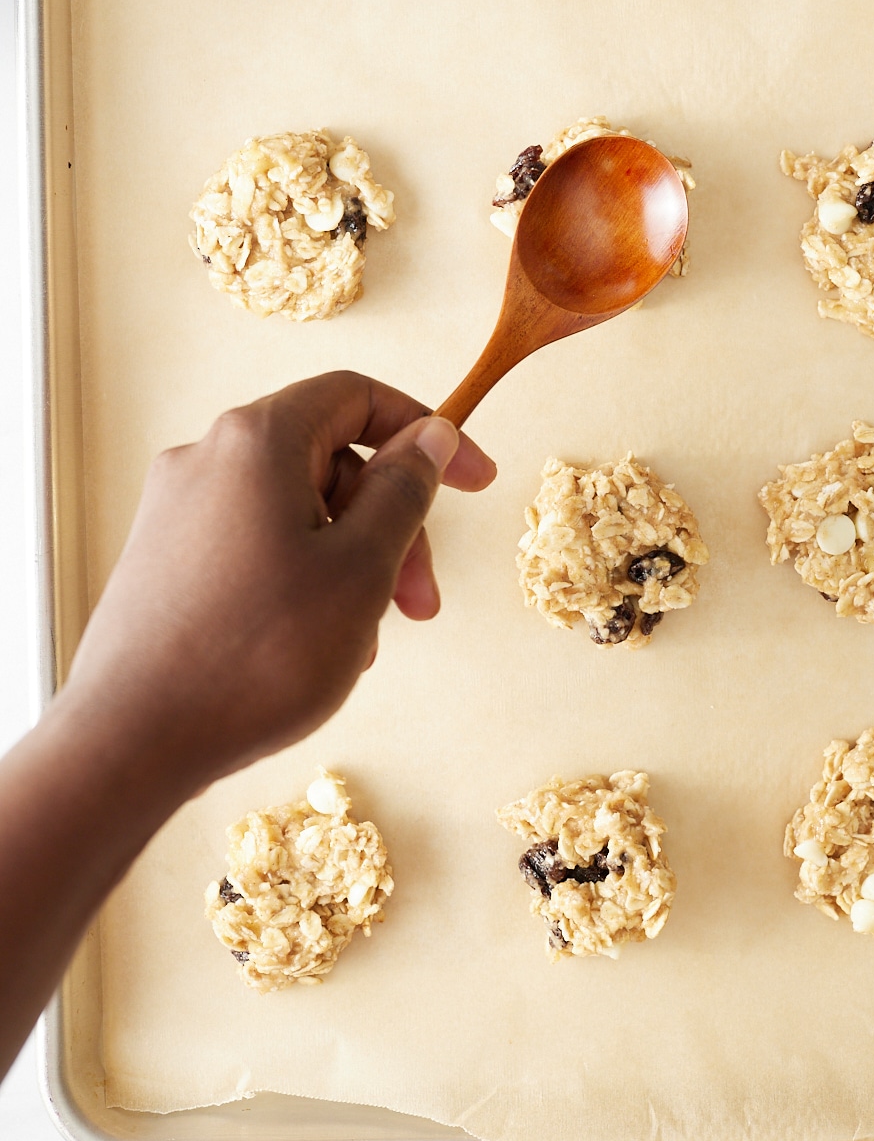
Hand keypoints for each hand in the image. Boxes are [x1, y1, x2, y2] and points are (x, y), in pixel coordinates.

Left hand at [59, 371, 494, 802]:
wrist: (130, 743)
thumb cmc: (255, 654)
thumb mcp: (361, 568)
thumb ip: (404, 491)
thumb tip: (429, 436)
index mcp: (257, 440)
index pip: (357, 398)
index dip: (426, 432)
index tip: (476, 482)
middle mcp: (207, 459)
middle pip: (329, 460)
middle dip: (389, 523)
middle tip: (420, 600)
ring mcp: (177, 512)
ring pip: (295, 511)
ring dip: (348, 562)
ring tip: (363, 640)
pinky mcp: (162, 562)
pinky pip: (255, 546)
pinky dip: (301, 580)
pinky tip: (314, 647)